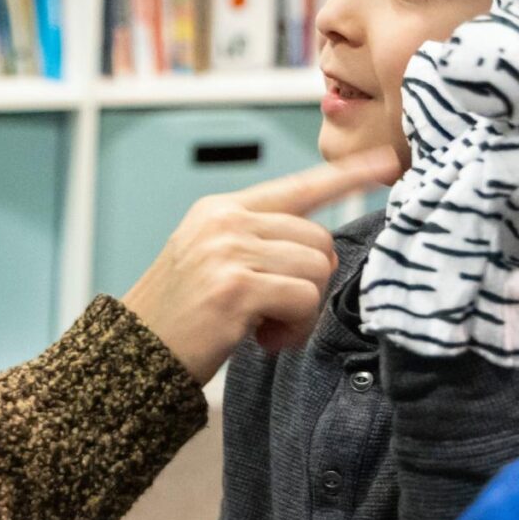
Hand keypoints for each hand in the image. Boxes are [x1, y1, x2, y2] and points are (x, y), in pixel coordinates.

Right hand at [124, 149, 400, 381]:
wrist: (132, 356)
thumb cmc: (181, 318)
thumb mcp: (213, 261)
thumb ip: (260, 243)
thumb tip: (320, 252)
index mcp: (222, 210)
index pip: (297, 185)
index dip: (347, 175)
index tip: (386, 163)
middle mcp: (225, 221)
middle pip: (318, 240)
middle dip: (309, 284)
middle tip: (274, 315)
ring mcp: (228, 251)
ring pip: (315, 270)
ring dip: (301, 311)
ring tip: (263, 327)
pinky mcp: (236, 286)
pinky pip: (304, 299)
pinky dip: (293, 328)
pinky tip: (262, 339)